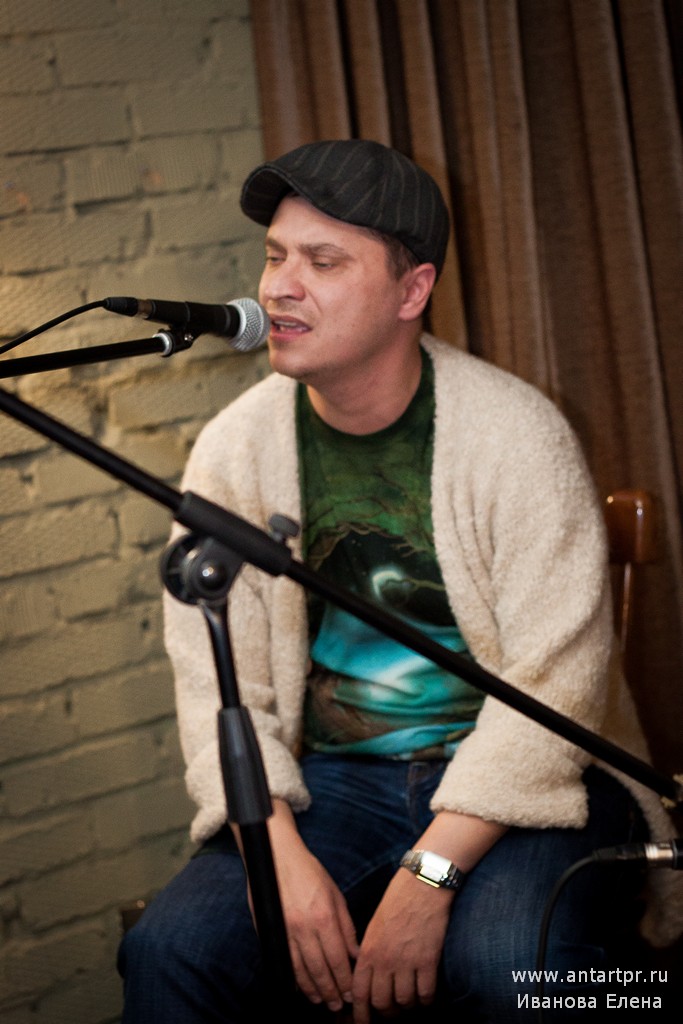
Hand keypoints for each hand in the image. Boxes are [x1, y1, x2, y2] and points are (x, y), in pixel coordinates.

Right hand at [260, 801, 358, 1012]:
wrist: (277, 855)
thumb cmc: (309, 871)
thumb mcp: (335, 895)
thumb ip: (346, 927)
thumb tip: (355, 953)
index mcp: (323, 916)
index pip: (337, 959)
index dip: (345, 980)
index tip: (352, 993)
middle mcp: (303, 927)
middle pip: (319, 970)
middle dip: (331, 991)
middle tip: (338, 1005)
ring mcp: (285, 930)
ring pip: (299, 970)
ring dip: (312, 989)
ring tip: (321, 1000)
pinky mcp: (271, 930)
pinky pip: (284, 960)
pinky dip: (293, 977)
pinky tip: (300, 986)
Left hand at [350, 867, 451, 1022]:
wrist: (422, 884)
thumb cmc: (397, 900)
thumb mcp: (375, 925)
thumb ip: (370, 951)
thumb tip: (368, 976)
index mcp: (368, 950)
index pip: (359, 992)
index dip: (361, 1012)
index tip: (362, 1023)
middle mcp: (385, 959)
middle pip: (381, 1003)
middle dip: (386, 1013)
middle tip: (392, 1013)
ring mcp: (407, 961)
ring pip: (403, 1002)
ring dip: (407, 1006)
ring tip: (410, 1002)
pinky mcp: (428, 960)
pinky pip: (425, 994)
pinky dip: (426, 1000)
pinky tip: (426, 996)